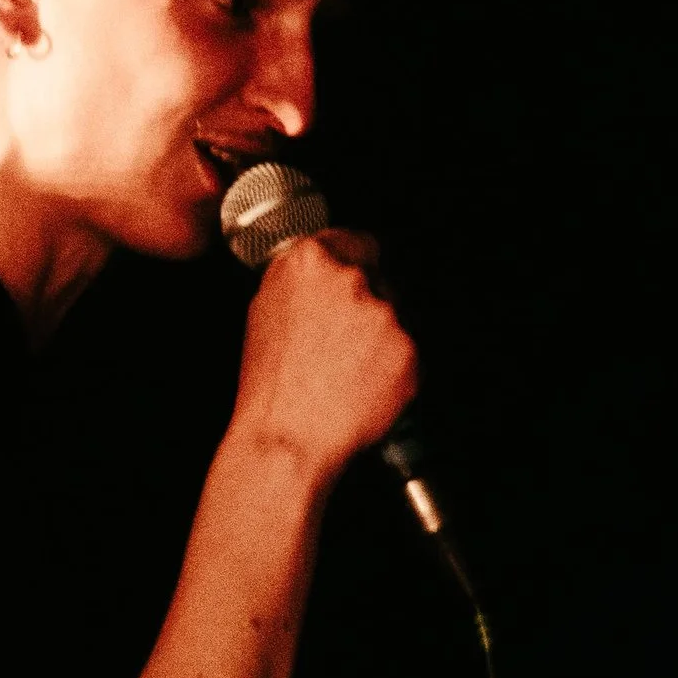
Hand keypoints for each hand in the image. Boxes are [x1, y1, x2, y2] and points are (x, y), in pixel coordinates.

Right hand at [232, 228, 418, 489]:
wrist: (289, 437)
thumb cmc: (271, 384)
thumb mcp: (265, 311)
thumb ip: (302, 281)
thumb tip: (325, 272)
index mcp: (309, 261)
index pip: (357, 241)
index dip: (361, 265)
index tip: (363, 280)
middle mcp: (351, 278)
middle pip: (383, 276)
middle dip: (373, 305)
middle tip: (350, 341)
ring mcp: (384, 312)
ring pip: (399, 315)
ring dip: (385, 337)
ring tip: (352, 370)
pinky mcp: (409, 347)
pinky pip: (411, 351)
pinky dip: (396, 368)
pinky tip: (366, 386)